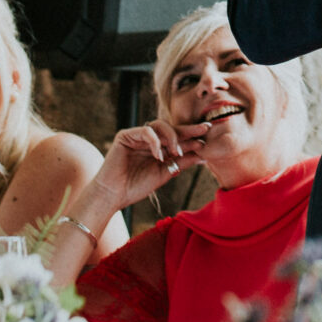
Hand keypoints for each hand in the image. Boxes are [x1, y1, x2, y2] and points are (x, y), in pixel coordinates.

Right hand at [90, 119, 211, 213]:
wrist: (114, 195)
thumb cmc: (136, 186)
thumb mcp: (165, 173)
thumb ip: (181, 162)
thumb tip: (203, 156)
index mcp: (158, 148)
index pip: (177, 138)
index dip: (192, 137)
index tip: (208, 138)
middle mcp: (148, 140)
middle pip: (171, 129)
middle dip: (188, 130)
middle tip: (204, 129)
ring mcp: (137, 136)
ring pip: (160, 126)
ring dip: (172, 137)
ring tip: (177, 152)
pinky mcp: (125, 136)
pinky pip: (144, 131)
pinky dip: (154, 141)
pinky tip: (159, 155)